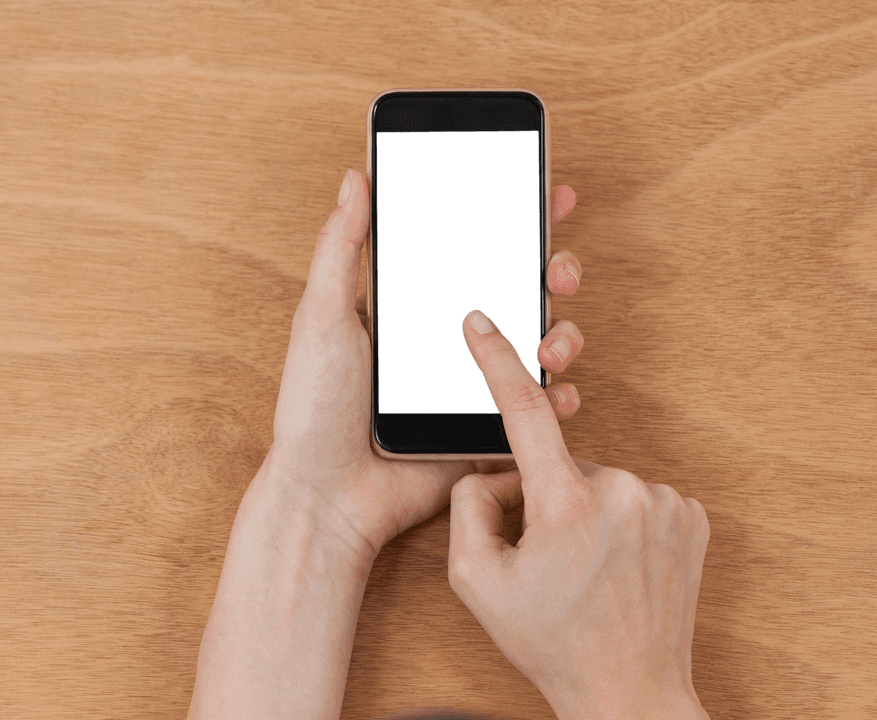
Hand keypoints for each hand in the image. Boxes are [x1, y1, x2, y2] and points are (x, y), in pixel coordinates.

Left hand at [267, 168, 585, 562]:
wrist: (327, 495)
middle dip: (550, 271)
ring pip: (536, 344)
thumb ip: (341, 247)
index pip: (470, 250)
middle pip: (517, 291)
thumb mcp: (322, 316)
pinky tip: (556, 390)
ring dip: (562, 332)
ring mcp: (471, 384)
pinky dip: (556, 398)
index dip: (510, 220)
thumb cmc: (315, 408)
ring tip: (552, 341)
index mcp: (412, 306)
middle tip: (555, 269)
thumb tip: (355, 178)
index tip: (545, 192)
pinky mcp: (485, 429)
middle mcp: (449, 340)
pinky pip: (534, 408)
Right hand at [447, 313, 710, 719]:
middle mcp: (622, 492)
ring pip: (601, 481)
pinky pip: (637, 496)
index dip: (496, 359)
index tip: (481, 323)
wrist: (631, 692)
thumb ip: (469, 505)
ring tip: (588, 569)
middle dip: (545, 494)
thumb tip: (496, 471)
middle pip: (561, 463)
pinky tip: (619, 564)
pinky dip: (621, 520)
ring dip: (586, 510)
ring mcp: (664, 502)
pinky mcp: (690, 515)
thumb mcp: (475, 580)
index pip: (522, 410)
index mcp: (565, 505)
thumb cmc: (552, 642)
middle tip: (548, 557)